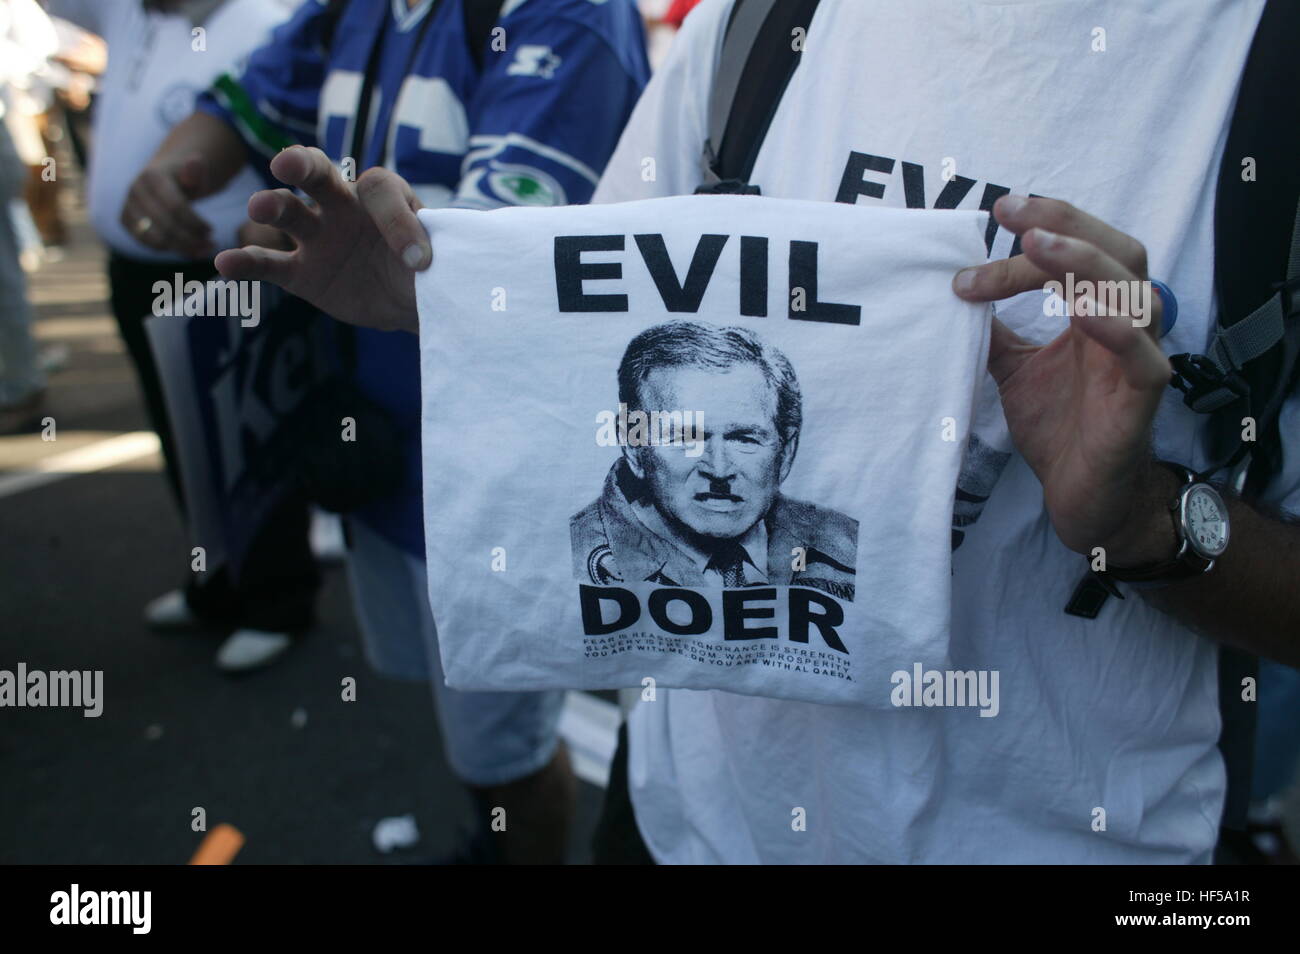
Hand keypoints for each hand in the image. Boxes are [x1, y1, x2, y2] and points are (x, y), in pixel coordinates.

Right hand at [120, 152, 213, 257]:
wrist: (162, 180)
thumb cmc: (185, 179)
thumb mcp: (195, 173)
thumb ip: (196, 171)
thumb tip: (195, 162)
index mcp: (152, 177)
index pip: (175, 207)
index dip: (195, 222)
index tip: (211, 230)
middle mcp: (134, 190)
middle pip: (165, 225)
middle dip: (191, 238)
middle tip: (211, 244)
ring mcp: (127, 205)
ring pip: (155, 238)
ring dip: (182, 248)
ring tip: (203, 249)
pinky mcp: (125, 221)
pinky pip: (146, 242)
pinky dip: (169, 249)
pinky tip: (190, 250)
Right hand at [214, 146, 429, 332]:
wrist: (414, 303)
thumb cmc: (427, 266)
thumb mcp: (437, 251)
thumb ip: (424, 245)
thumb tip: (415, 258)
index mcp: (377, 194)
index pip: (377, 187)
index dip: (396, 218)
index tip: (419, 258)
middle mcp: (341, 206)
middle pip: (316, 174)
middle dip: (300, 164)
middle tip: (288, 164)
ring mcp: (317, 237)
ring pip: (288, 212)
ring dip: (272, 205)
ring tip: (260, 208)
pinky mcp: (301, 273)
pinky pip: (269, 264)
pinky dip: (246, 262)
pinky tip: (226, 263)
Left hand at [953, 195, 1175, 565]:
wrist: (1079, 492)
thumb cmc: (1057, 425)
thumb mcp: (1011, 369)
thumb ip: (992, 331)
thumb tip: (952, 294)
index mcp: (1097, 310)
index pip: (1077, 252)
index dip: (1041, 228)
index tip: (992, 218)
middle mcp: (1125, 324)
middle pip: (1116, 253)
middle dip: (1067, 225)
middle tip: (1012, 212)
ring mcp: (1138, 358)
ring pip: (1133, 293)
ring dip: (1083, 264)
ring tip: (1037, 246)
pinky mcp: (1143, 397)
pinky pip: (1142, 355)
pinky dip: (1115, 327)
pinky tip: (1081, 310)